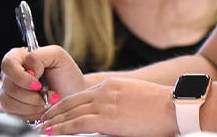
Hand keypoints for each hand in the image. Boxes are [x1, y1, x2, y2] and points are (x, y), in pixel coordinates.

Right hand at [0, 45, 83, 119]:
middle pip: (8, 86)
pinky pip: (12, 113)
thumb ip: (39, 55)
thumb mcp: (58, 56)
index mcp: (19, 57)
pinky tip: (41, 107)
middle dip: (31, 94)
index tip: (38, 85)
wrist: (72, 94)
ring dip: (32, 104)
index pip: (7, 64)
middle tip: (49, 93)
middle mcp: (10, 74)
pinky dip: (30, 112)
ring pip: (9, 101)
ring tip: (47, 100)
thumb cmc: (66, 75)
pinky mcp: (11, 107)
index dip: (21, 77)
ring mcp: (8, 91)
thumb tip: (28, 71)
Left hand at [35, 77, 174, 136]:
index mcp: (111, 85)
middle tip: (41, 120)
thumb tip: (109, 118)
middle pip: (71, 101)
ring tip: (41, 128)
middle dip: (53, 112)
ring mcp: (105, 104)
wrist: (174, 106)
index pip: (81, 95)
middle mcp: (105, 91)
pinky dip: (61, 128)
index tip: (55, 111)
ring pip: (70, 112)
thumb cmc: (161, 106)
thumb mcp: (135, 98)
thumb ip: (118, 103)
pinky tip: (52, 132)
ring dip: (53, 121)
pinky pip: (76, 124)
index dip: (64, 104)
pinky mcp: (106, 119)